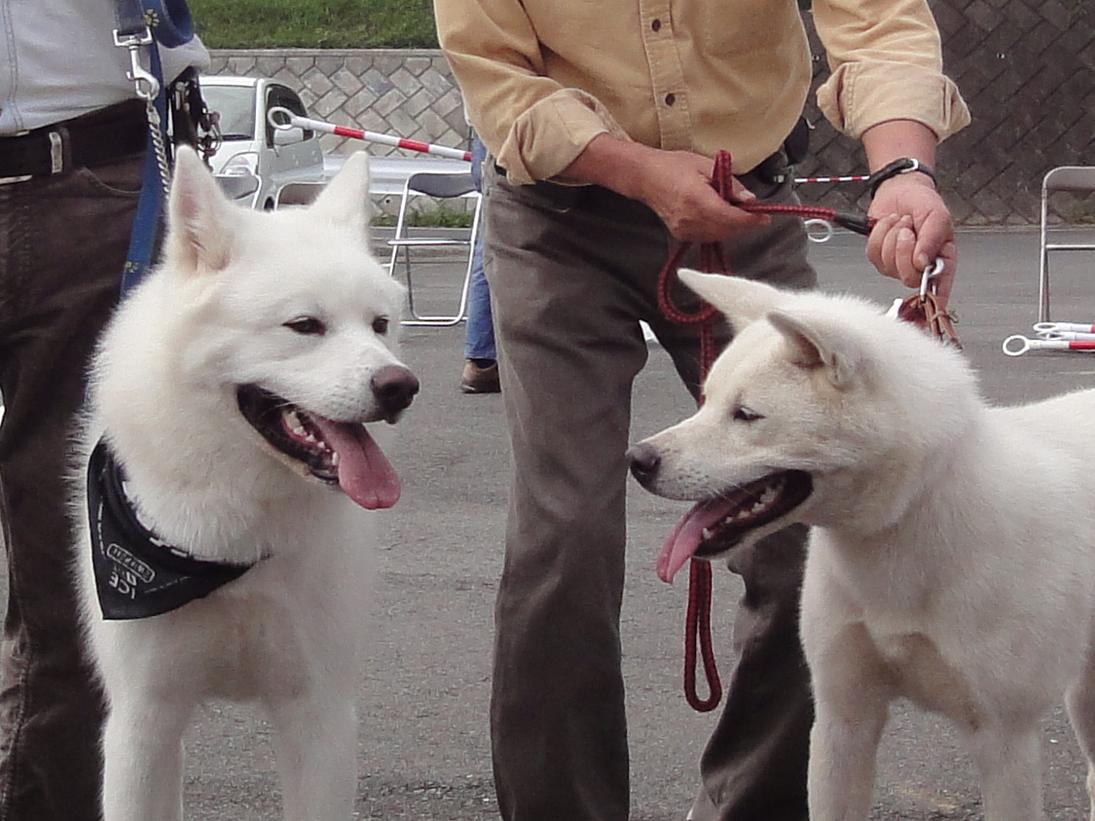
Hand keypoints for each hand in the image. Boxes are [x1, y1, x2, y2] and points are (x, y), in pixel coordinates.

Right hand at [633, 149, 769, 241]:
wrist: (646, 177)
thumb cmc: (674, 166)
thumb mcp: (706, 165)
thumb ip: (729, 183)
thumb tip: (749, 200)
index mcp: (697, 199)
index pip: (730, 218)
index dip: (750, 220)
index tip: (764, 218)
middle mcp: (690, 219)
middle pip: (727, 230)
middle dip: (743, 223)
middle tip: (751, 211)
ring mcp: (684, 230)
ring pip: (719, 236)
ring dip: (731, 227)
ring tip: (732, 210)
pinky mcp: (681, 235)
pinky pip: (707, 237)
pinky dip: (718, 229)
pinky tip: (717, 216)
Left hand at [866, 174, 956, 305]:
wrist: (901, 189)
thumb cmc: (924, 203)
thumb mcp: (937, 217)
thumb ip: (932, 240)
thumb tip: (922, 263)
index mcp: (941, 260)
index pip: (939, 288)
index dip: (935, 301)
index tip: (932, 310)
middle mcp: (920, 267)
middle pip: (908, 278)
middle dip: (904, 249)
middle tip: (909, 229)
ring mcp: (897, 264)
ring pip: (889, 264)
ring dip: (892, 237)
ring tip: (902, 223)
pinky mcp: (879, 257)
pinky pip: (874, 254)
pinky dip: (879, 234)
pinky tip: (889, 225)